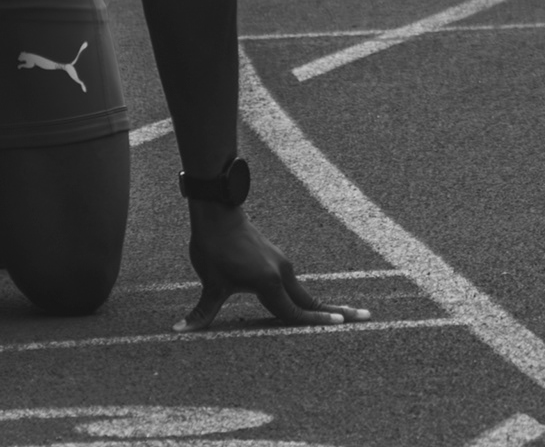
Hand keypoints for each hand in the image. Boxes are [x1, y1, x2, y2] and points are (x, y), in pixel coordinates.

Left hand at [183, 202, 367, 329]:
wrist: (218, 213)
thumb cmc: (214, 249)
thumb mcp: (210, 283)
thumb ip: (203, 311)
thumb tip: (178, 330)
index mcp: (268, 281)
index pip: (294, 311)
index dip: (316, 321)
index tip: (342, 324)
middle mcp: (281, 272)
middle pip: (312, 299)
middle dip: (338, 311)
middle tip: (366, 316)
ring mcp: (281, 264)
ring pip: (303, 291)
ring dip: (321, 304)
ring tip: (344, 314)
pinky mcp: (276, 259)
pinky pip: (293, 283)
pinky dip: (305, 296)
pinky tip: (307, 302)